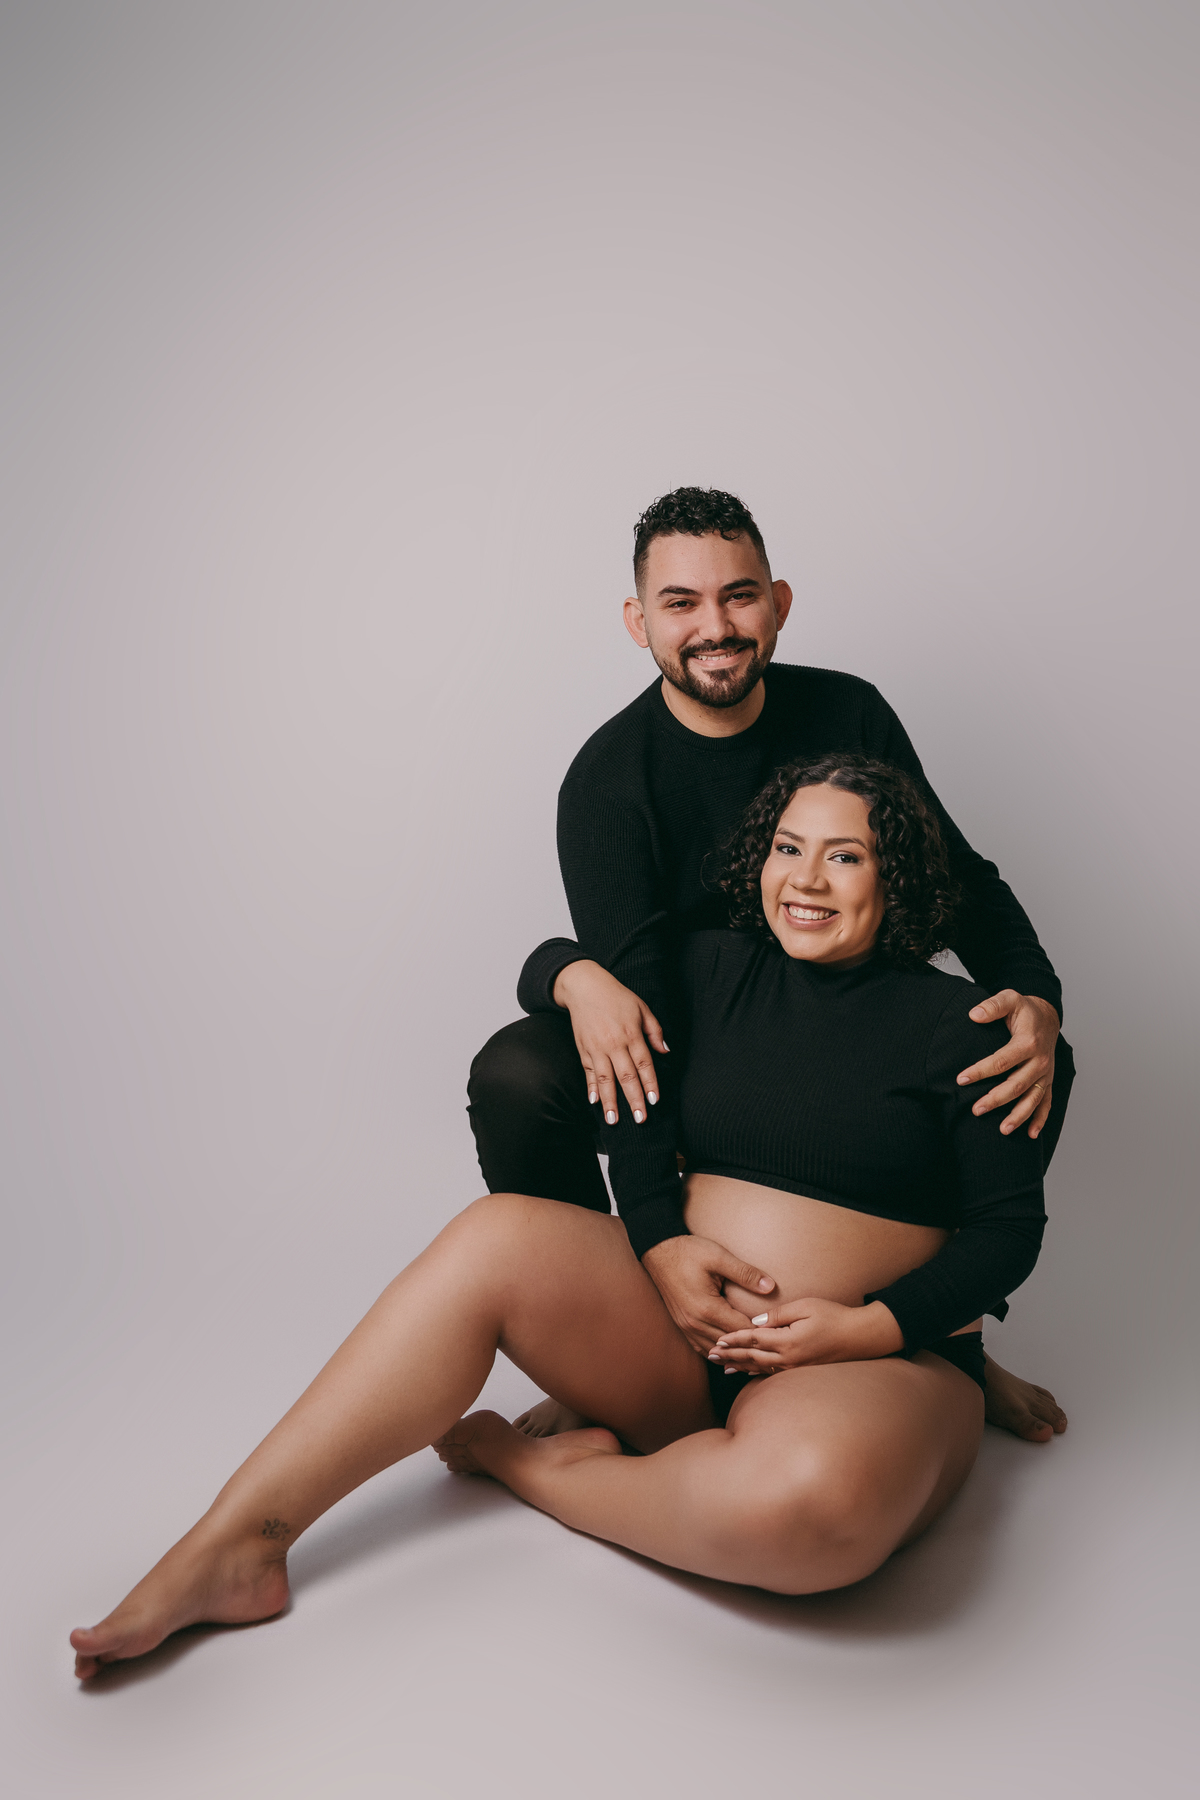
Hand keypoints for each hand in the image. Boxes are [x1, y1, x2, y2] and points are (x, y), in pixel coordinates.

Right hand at [553, 960, 667, 1124]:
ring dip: (610, 1101)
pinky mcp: (583, 1049)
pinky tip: (594, 1102)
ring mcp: (596, 1048)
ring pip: (605, 1079)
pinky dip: (591, 1088)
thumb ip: (655, 1031)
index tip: (654, 1101)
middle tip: (640, 1119)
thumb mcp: (642, 1008)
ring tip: (613, 1120)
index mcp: (631, 1033)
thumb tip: (666, 1052)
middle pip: (625, 1076)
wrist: (584, 987)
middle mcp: (613, 1043)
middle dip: (633, 1099)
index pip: (643, 1063)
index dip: (650, 1083)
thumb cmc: (616, 996)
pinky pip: (588, 1072)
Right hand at [641, 1234, 775, 1355]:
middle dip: (751, 1347)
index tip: (779, 1334)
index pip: (741, 1330)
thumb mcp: (719, 1256)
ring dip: (735, 1354)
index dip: (761, 1333)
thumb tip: (770, 1287)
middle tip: (773, 1350)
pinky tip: (731, 1353)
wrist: (659, 1250)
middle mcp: (695, 1323)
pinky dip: (719, 1352)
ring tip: (755, 1358)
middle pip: (730, 1345)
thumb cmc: (688, 1251)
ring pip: (716, 1351)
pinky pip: (702, 1347)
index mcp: (707, 1308)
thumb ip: (746, 1273)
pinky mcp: (682, 1325)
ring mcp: (686, 1326)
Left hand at [711, 1298, 903, 1371]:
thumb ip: (779, 1315)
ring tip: (723, 1367)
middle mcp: (789, 1359)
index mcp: (787, 1341)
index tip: (717, 1340)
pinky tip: (749, 1372)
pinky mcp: (802, 1370)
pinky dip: (757, 1372)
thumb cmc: (835, 1316)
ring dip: (740, 1366)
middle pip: (752, 1357)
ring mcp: (795, 1368)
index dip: (733, 1339)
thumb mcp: (806, 1306)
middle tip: (710, 1356)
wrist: (861, 1337)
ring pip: (761, 1368)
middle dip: (730, 1355)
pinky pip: (774, 1373)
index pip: (753, 1339)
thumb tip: (756, 1322)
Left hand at [957, 990, 1059, 1137]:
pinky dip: (1040, 1119)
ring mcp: (1046, 1073)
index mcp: (1028, 1042)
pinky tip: (1031, 1135)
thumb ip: (993, 1006)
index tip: (961, 1079)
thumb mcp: (1010, 998)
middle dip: (996, 1099)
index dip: (981, 1071)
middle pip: (1017, 1085)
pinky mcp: (1048, 1081)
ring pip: (1032, 1099)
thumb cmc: (1025, 1009)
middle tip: (975, 1110)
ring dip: (1018, 1116)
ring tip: (1002, 1130)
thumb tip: (974, 1014)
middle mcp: (1040, 1061)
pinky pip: (1046, 1103)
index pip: (1002, 1060)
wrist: (1047, 1016)